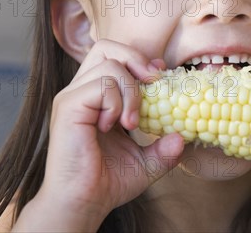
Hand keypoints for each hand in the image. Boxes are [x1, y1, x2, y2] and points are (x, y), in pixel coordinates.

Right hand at [15, 40, 183, 231]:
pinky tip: (115, 126)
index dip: (141, 61)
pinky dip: (117, 102)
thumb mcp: (146, 163)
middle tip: (153, 84)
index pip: (116, 57)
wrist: (83, 204)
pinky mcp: (68, 106)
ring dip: (131, 90)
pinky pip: (101, 85)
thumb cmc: (107, 182)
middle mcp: (81, 90)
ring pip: (109, 63)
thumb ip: (164, 148)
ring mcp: (72, 96)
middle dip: (136, 59)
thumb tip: (182, 137)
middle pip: (107, 47)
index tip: (160, 78)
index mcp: (96, 97)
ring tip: (132, 121)